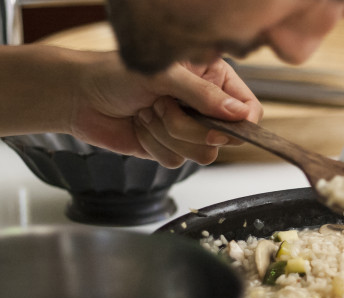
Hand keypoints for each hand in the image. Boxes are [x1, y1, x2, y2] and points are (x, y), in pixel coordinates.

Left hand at [72, 52, 261, 167]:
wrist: (78, 96)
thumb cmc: (116, 74)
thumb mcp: (164, 75)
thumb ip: (204, 95)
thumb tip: (238, 114)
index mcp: (213, 79)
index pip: (248, 110)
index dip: (238, 123)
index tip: (216, 124)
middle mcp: (204, 106)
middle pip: (225, 137)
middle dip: (189, 126)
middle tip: (164, 105)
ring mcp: (188, 129)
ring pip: (201, 153)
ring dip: (168, 134)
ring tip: (148, 112)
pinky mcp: (170, 148)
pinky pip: (177, 161)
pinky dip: (154, 145)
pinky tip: (140, 126)